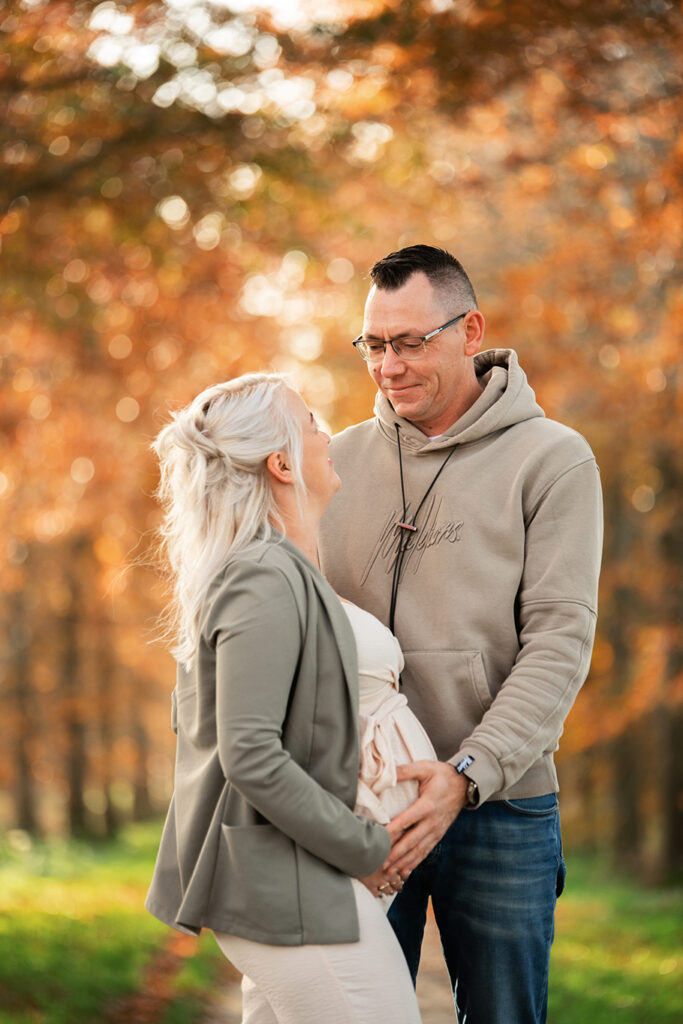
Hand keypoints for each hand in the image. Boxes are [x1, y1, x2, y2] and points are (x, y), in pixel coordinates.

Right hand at [359, 817, 410, 895]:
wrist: (356, 851)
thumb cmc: (369, 841)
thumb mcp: (384, 834)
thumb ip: (393, 833)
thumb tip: (400, 828)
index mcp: (394, 862)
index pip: (404, 872)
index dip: (405, 873)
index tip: (404, 872)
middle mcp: (389, 873)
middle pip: (398, 883)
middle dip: (398, 883)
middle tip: (398, 883)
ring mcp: (379, 881)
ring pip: (389, 890)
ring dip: (390, 888)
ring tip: (389, 889)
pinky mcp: (369, 886)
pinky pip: (376, 893)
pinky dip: (378, 892)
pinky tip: (378, 891)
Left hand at [382, 760, 466, 874]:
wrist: (465, 785)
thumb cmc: (443, 775)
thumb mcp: (425, 768)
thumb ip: (406, 771)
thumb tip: (388, 772)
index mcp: (427, 805)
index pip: (406, 821)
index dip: (392, 831)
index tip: (379, 839)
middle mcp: (432, 822)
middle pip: (411, 841)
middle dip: (396, 854)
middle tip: (381, 864)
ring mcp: (436, 830)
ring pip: (418, 850)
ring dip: (403, 862)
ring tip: (389, 872)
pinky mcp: (438, 835)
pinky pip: (426, 851)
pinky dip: (415, 862)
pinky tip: (405, 870)